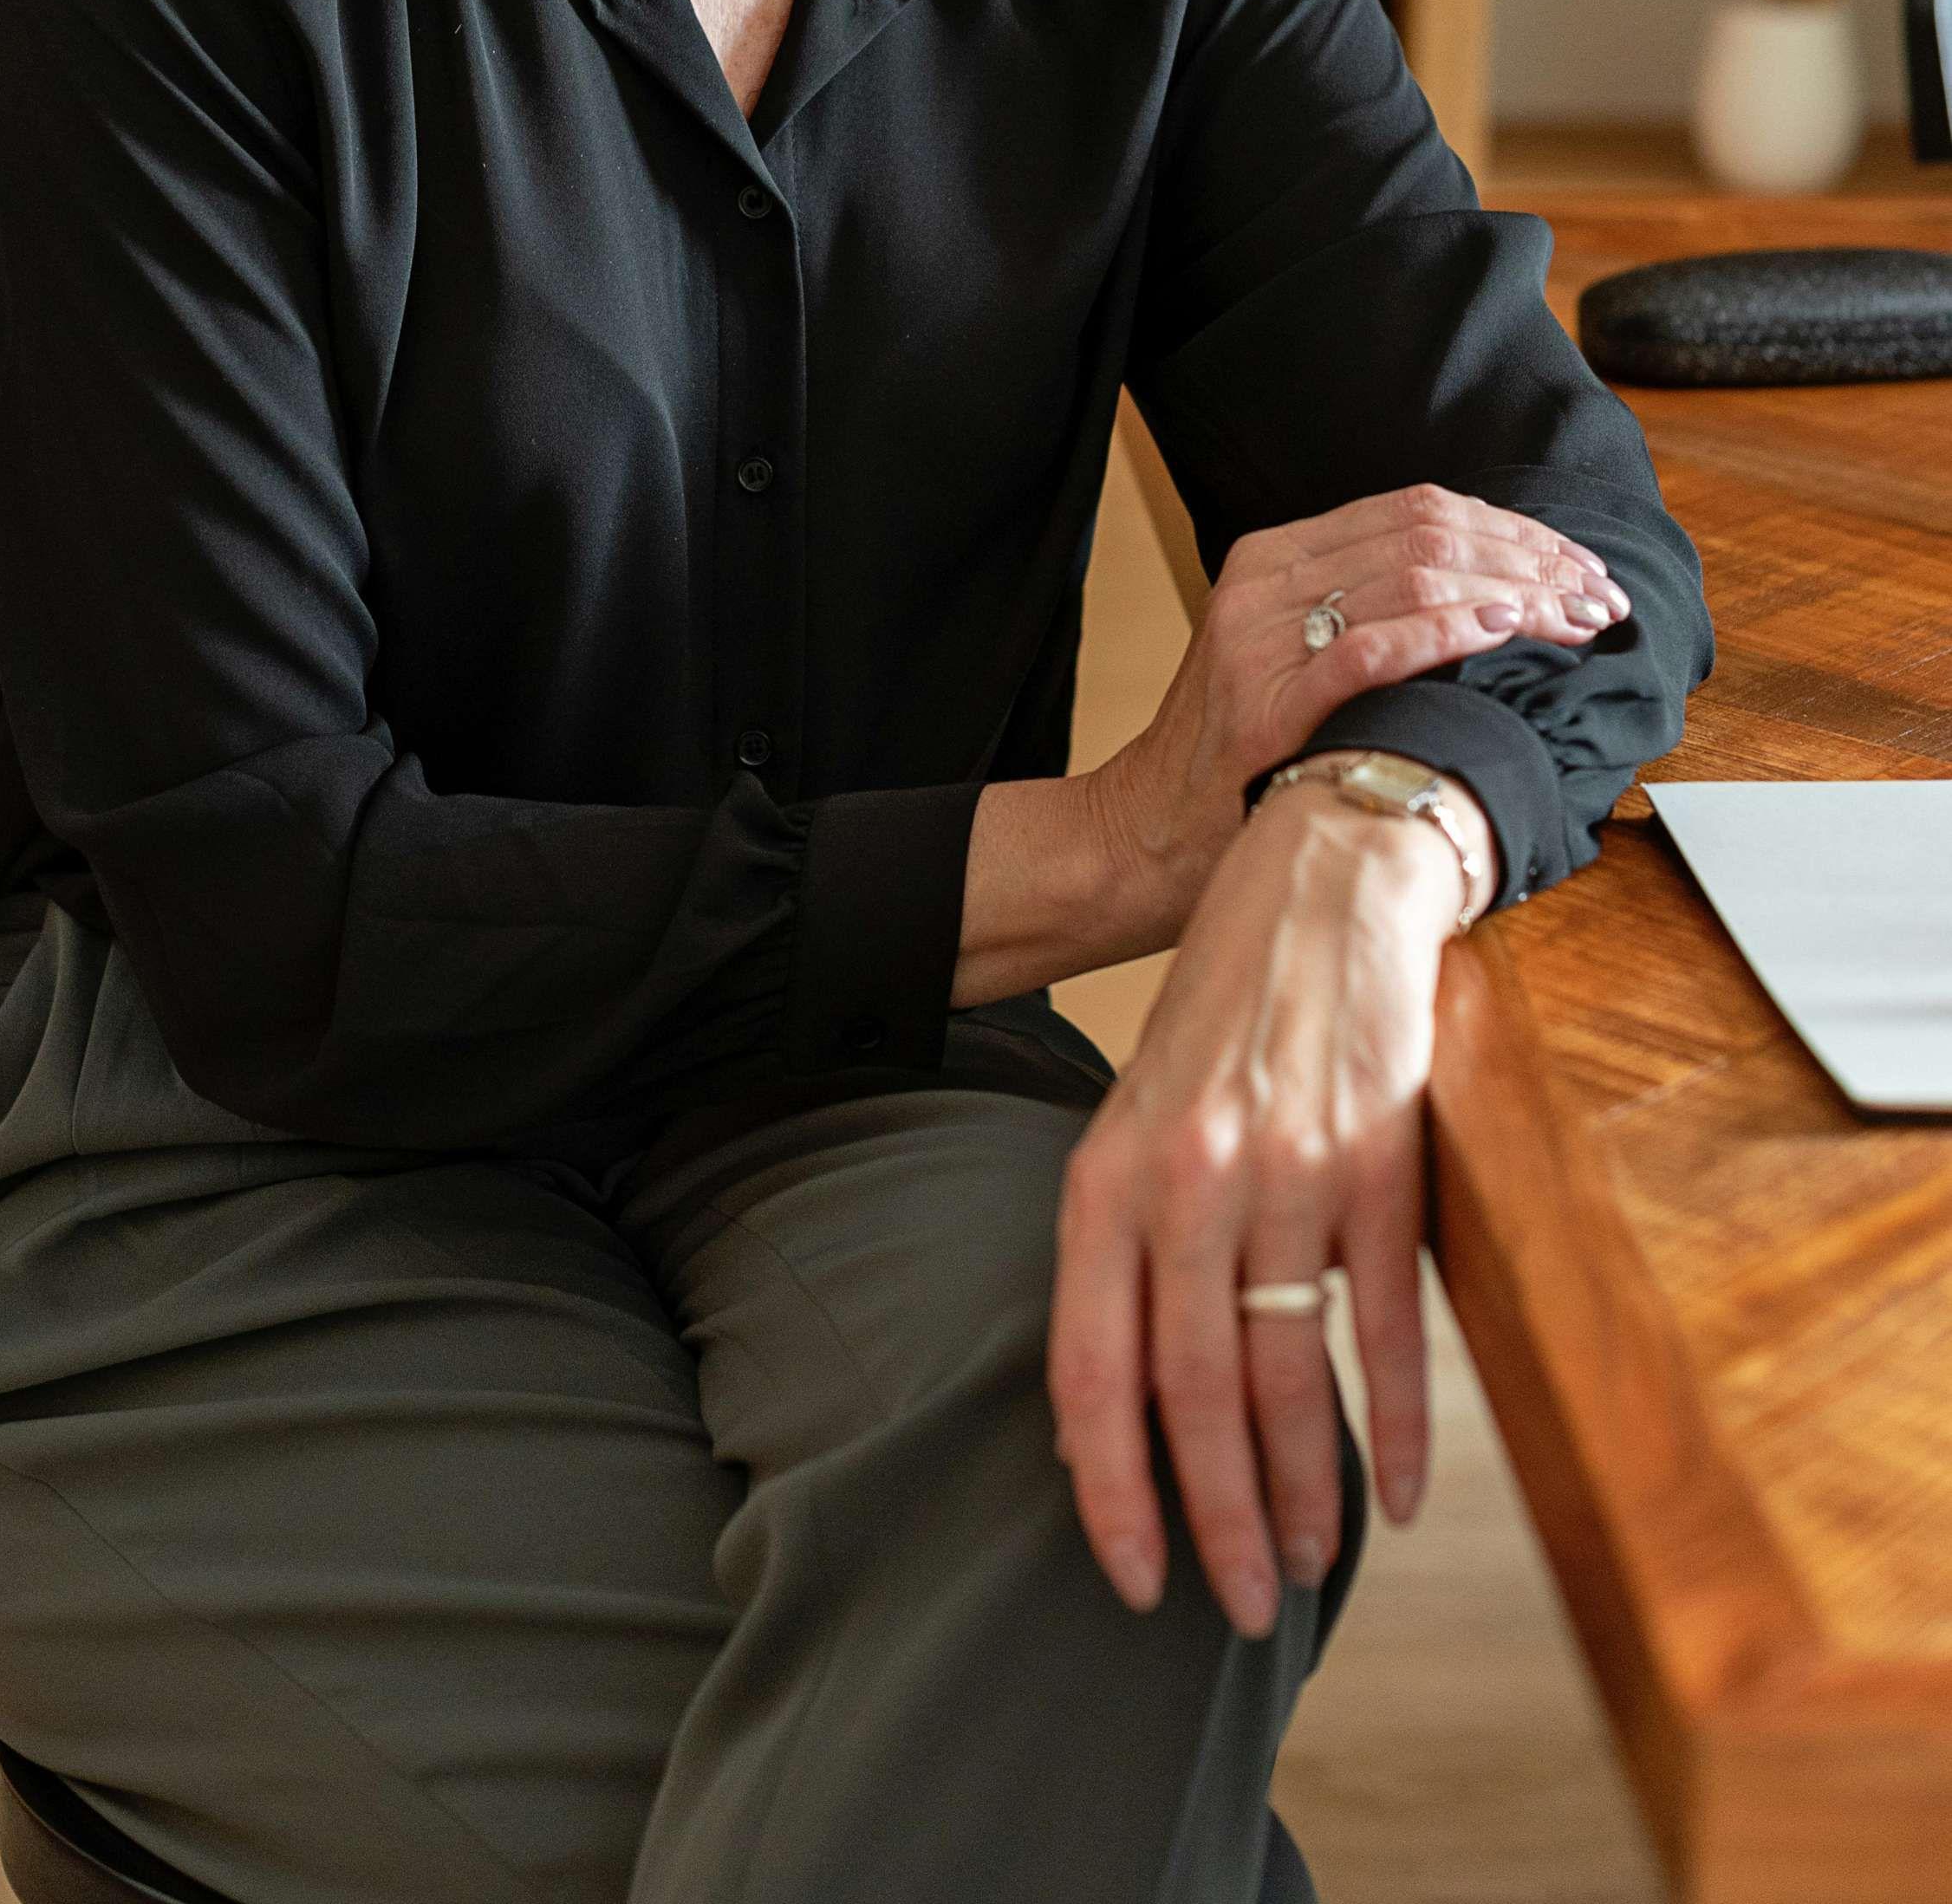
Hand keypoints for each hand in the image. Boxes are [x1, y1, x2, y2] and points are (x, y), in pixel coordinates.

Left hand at [1047, 779, 1468, 1634]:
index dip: (1109, 1491)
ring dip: (1303, 1492)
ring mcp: (1288, 1175)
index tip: (1135, 1581)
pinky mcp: (1380, 1167)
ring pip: (1289, 1378)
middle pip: (1193, 1396)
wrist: (1322, 884)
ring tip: (1308, 1565)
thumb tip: (1116, 1413)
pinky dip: (1400, 1424)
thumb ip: (1125, 1251)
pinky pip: (1387, 1328)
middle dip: (1215, 1524)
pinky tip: (1406, 1490)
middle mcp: (1188, 1183)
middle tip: (1242, 1610)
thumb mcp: (1138, 1120)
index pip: (1090, 1369)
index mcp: (1108, 1177)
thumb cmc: (1222, 1019)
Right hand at [1085, 481, 1626, 948]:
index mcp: (1273, 556)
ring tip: (1577, 619)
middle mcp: (1264, 581)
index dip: (1513, 529)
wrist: (1144, 837)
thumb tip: (1494, 598)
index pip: (1416, 509)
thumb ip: (1365, 614)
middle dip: (1531, 560)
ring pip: (1411, 576)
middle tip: (1599, 597)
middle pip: (1425, 533)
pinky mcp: (1265, 705)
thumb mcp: (1289, 657)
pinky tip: (1505, 632)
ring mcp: (1259, 639)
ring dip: (1514, 593)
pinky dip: (1447, 632)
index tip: (1578, 566)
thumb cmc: (1237, 760)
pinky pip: (1370, 647)